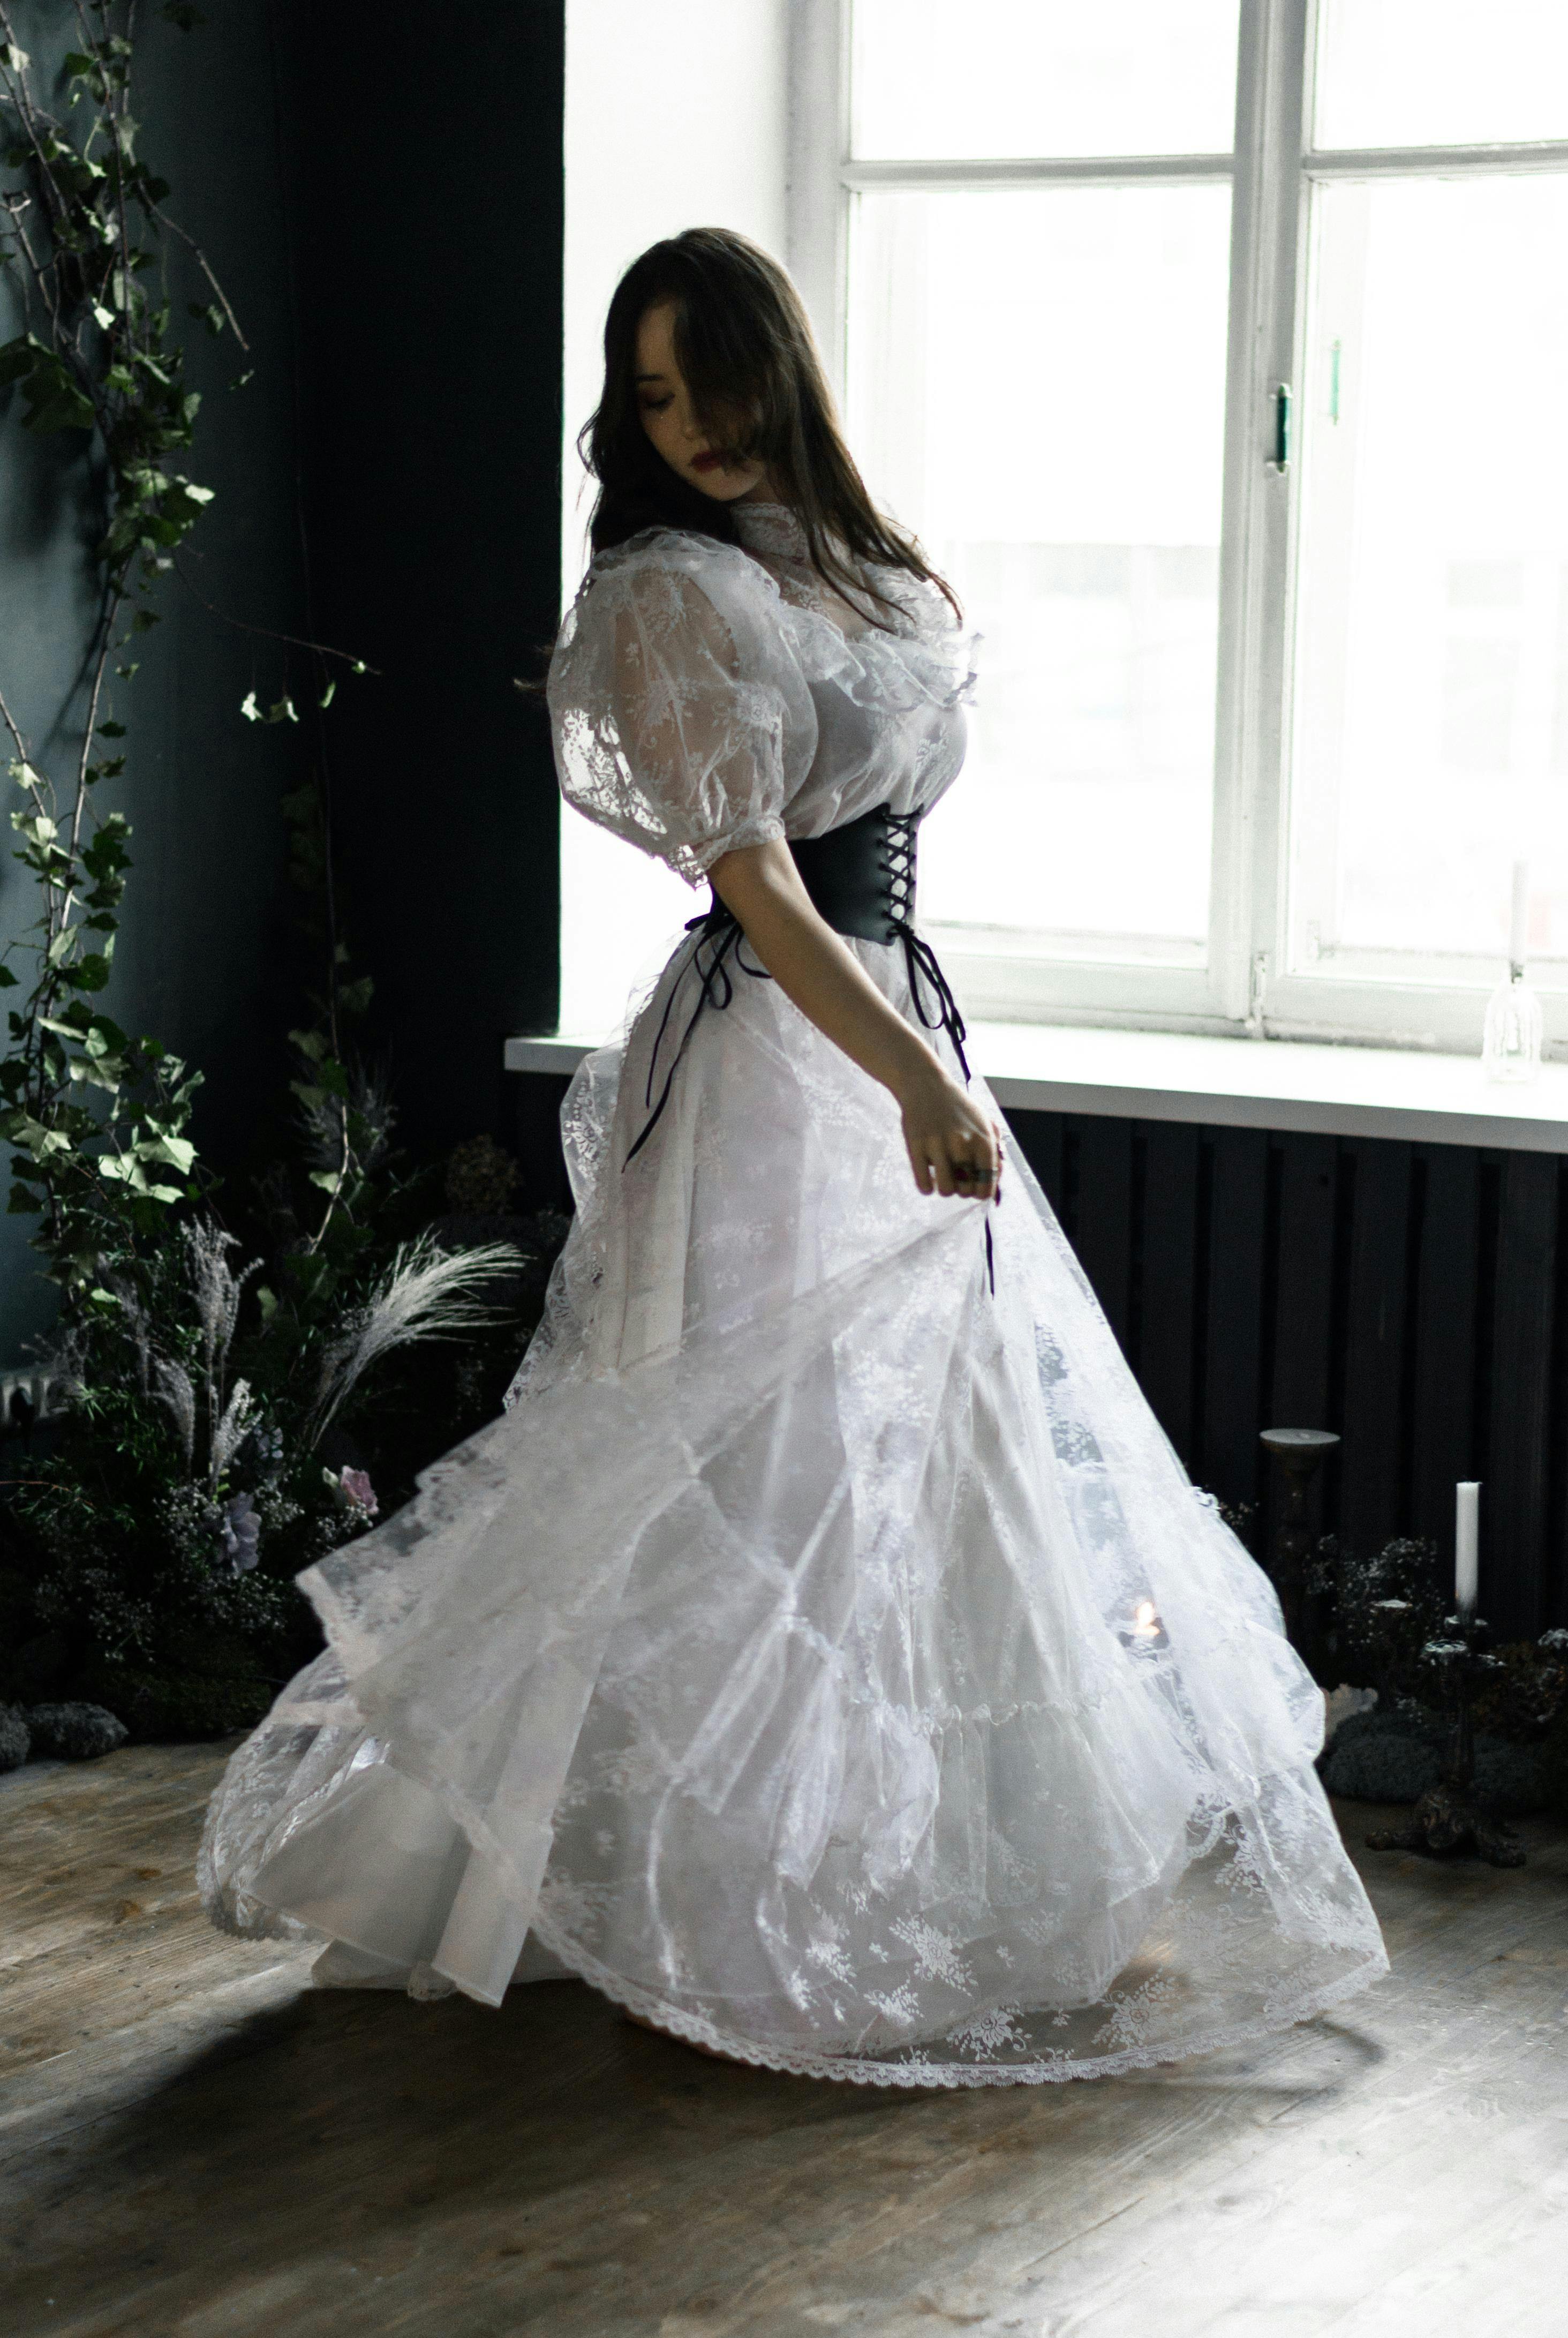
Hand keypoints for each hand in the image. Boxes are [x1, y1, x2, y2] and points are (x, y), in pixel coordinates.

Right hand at [897, 1064, 1002, 1200]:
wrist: (926, 1085)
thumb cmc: (958, 1108)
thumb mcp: (985, 1123)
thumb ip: (994, 1152)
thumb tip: (994, 1187)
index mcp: (983, 1140)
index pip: (987, 1185)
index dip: (980, 1191)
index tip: (973, 1186)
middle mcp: (962, 1143)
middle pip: (966, 1190)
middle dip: (962, 1189)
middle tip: (957, 1177)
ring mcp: (938, 1145)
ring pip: (946, 1190)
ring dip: (944, 1189)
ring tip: (942, 1177)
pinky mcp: (916, 1146)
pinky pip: (923, 1184)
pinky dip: (926, 1187)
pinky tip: (928, 1178)